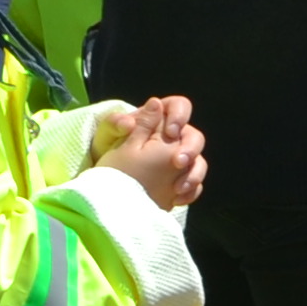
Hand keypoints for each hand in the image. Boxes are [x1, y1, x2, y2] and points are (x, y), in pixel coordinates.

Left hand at [91, 95, 206, 210]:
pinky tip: (177, 199)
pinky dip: (190, 192)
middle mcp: (176, 137)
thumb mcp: (108, 133)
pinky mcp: (181, 178)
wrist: (106, 174)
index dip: (180, 116)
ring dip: (194, 175)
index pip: (180, 106)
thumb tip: (134, 117)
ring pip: (199, 162)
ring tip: (178, 187)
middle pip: (195, 137)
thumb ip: (118, 123)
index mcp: (161, 118)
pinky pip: (195, 184)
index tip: (170, 132)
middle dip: (190, 150)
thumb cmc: (108, 147)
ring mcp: (181, 158)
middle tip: (177, 162)